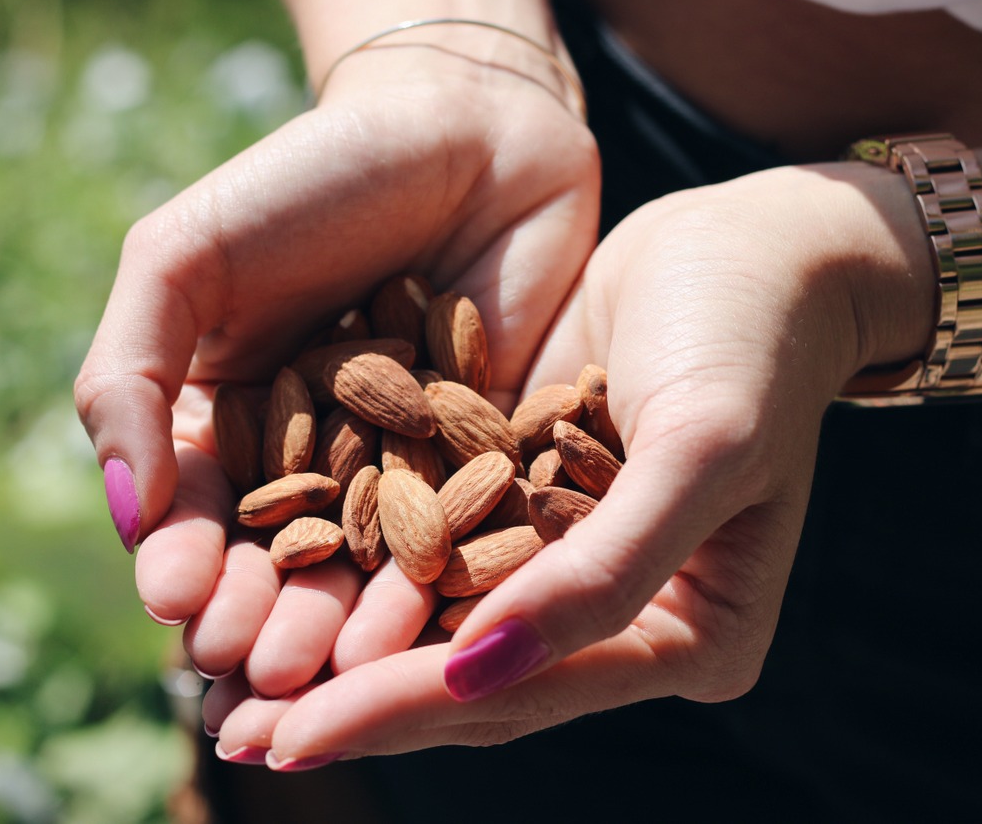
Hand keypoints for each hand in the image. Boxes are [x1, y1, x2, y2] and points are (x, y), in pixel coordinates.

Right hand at [73, 47, 598, 644]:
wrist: (468, 127)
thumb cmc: (311, 176)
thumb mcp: (183, 255)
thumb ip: (130, 375)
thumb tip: (127, 512)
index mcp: (224, 418)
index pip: (193, 514)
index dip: (181, 562)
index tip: (177, 600)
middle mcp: (310, 457)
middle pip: (278, 560)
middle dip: (261, 615)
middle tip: (254, 665)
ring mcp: (402, 465)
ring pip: (367, 564)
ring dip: (342, 623)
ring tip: (326, 669)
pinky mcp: (489, 461)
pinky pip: (461, 534)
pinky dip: (440, 582)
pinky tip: (420, 625)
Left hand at [206, 162, 935, 762]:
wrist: (749, 246)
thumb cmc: (751, 338)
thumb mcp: (700, 448)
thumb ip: (606, 573)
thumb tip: (479, 669)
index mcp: (690, 637)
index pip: (528, 687)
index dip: (407, 708)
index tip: (292, 734)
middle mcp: (628, 621)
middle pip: (474, 677)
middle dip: (352, 700)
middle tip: (231, 730)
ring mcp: (574, 566)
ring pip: (441, 628)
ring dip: (338, 652)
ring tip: (230, 682)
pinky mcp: (530, 506)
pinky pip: (435, 553)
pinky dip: (359, 570)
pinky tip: (277, 577)